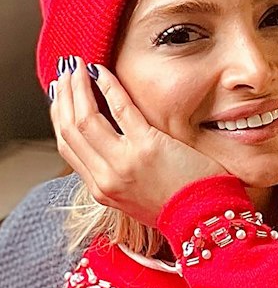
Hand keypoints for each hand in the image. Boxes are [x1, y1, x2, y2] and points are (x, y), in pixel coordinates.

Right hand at [49, 57, 226, 226]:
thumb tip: (108, 146)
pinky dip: (110, 87)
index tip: (60, 96)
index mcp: (101, 190)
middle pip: (70, 130)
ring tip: (78, 67)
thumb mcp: (136, 199)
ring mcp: (124, 162)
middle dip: (64, 97)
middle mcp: (106, 177)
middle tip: (66, 73)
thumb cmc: (181, 207)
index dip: (60, 116)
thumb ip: (118, 175)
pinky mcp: (148, 147)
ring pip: (86, 118)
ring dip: (78, 87)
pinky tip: (104, 72)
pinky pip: (121, 109)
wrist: (207, 220)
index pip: (67, 147)